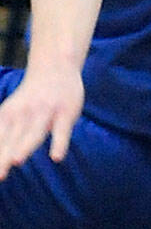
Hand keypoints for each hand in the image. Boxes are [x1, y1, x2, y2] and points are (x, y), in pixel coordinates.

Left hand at [0, 64, 82, 178]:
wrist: (54, 66)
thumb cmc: (32, 98)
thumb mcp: (11, 111)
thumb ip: (4, 133)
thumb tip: (2, 158)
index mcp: (7, 115)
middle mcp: (23, 114)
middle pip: (12, 140)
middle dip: (3, 157)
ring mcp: (45, 113)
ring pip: (33, 134)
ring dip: (24, 146)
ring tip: (16, 161)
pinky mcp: (66, 113)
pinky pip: (62, 131)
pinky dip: (59, 144)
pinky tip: (56, 157)